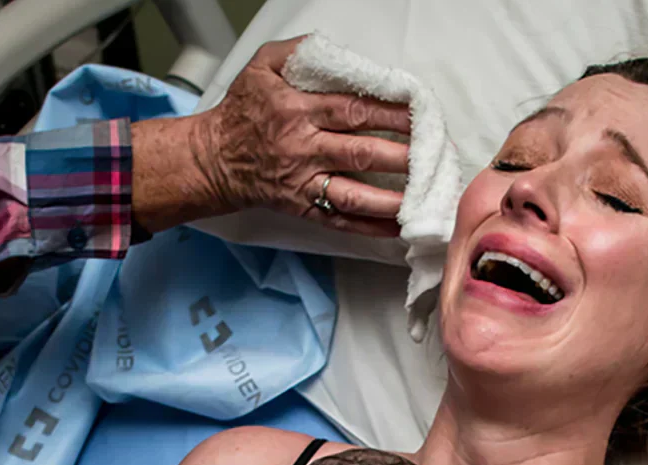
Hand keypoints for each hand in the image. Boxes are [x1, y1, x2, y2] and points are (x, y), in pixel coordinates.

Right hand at [196, 37, 411, 236]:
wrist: (215, 160)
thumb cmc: (242, 112)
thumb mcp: (262, 67)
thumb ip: (299, 53)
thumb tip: (338, 53)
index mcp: (298, 111)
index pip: (353, 110)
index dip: (389, 112)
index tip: (419, 113)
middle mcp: (304, 149)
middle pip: (360, 152)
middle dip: (400, 154)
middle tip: (432, 154)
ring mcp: (304, 183)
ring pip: (353, 193)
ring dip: (390, 198)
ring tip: (421, 196)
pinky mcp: (303, 208)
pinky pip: (341, 222)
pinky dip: (370, 227)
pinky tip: (398, 227)